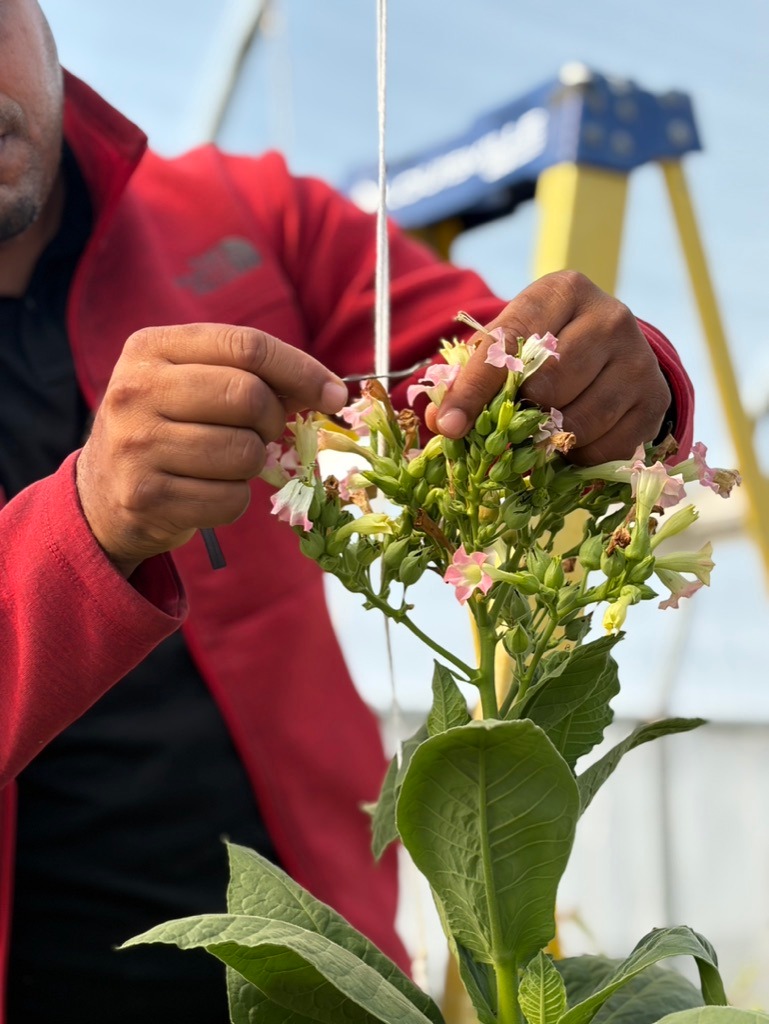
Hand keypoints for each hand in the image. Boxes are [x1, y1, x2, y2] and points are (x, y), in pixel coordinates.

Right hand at [76, 323, 347, 576]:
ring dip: (253, 465)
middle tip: (262, 435)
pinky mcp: (145, 496)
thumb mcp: (193, 384)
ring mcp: (136, 444)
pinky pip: (230, 499)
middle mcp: (136, 390)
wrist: (102, 491)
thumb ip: (251, 376)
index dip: (301, 370)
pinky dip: (235, 500)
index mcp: (152, 348)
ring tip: (226, 463)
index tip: (332, 395)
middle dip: (273, 422)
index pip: (247, 346)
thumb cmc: (167, 428)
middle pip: (249, 398)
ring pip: (245, 453)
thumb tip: (329, 391)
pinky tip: (209, 492)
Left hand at [425, 271, 670, 465]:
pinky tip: (574, 441)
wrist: (615, 352)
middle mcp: (609, 317)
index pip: (509, 343)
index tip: (449, 426)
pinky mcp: (655, 399)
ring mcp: (638, 359)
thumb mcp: (509, 346)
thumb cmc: (547, 347)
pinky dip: (580, 456)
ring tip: (543, 432)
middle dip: (521, 413)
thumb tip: (440, 423)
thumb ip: (471, 378)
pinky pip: (606, 447)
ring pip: (578, 421)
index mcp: (563, 291)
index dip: (474, 390)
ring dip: (551, 440)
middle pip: (548, 384)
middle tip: (511, 425)